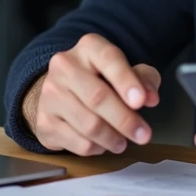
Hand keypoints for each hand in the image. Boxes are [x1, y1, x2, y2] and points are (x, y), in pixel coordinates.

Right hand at [23, 33, 160, 155]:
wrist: (60, 91)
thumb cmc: (101, 79)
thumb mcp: (126, 70)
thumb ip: (144, 79)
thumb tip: (151, 98)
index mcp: (89, 47)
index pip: (109, 60)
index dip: (127, 82)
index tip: (141, 102)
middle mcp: (65, 66)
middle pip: (97, 97)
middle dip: (125, 120)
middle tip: (143, 135)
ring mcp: (50, 94)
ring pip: (88, 124)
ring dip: (112, 138)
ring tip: (124, 142)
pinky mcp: (44, 121)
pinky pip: (77, 142)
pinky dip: (96, 148)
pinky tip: (103, 143)